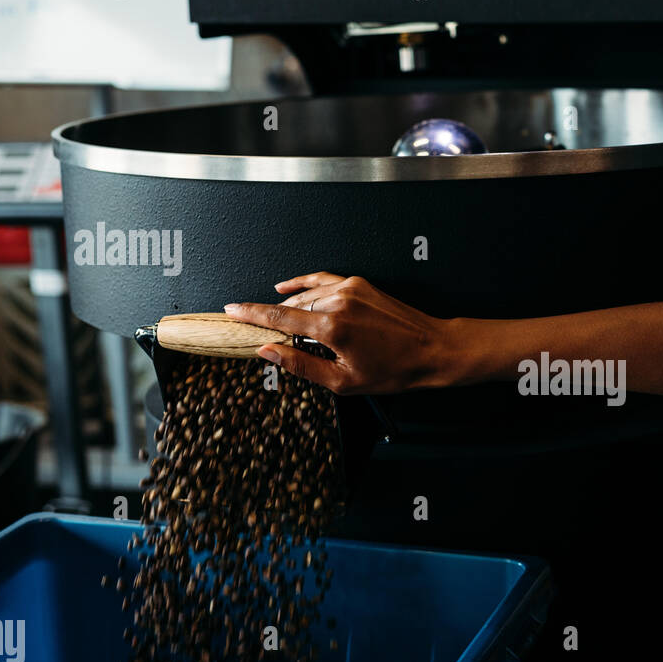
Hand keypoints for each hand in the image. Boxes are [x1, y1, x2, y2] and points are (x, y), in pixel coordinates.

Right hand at [224, 273, 461, 394]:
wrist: (432, 350)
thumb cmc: (394, 370)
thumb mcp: (343, 381)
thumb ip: (301, 365)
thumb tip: (268, 352)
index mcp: (332, 327)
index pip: (279, 318)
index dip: (250, 314)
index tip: (230, 311)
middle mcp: (339, 302)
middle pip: (290, 307)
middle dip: (271, 318)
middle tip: (259, 333)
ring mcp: (350, 288)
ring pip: (305, 295)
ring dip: (289, 308)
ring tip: (281, 326)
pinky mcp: (359, 283)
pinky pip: (322, 280)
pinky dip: (302, 283)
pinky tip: (286, 287)